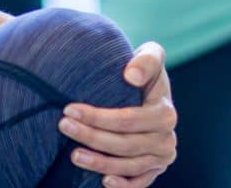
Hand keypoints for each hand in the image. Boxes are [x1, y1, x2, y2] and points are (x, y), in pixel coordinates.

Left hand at [59, 41, 178, 187]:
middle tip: (64, 127)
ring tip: (73, 154)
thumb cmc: (144, 73)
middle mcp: (167, 138)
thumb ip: (147, 60)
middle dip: (91, 137)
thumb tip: (131, 75)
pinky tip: (103, 181)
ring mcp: (161, 158)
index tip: (69, 109)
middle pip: (124, 145)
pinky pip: (139, 184)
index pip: (128, 120)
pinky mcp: (154, 171)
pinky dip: (122, 185)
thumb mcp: (150, 56)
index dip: (98, 117)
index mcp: (166, 113)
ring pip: (128, 166)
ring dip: (99, 163)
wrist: (149, 94)